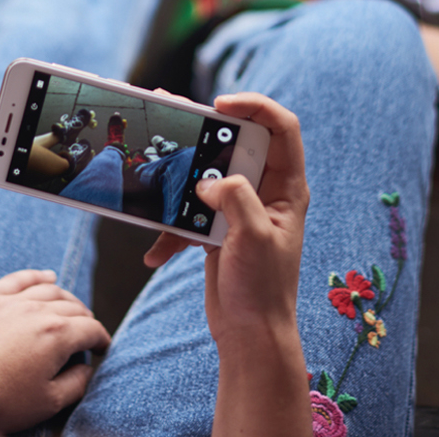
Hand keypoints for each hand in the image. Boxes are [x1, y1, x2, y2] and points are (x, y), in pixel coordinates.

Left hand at [0, 270, 109, 434]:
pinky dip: (36, 275)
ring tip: (72, 309)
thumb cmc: (0, 400)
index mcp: (59, 334)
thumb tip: (88, 368)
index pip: (92, 329)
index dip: (102, 340)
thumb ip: (77, 383)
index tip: (102, 349)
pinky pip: (18, 279)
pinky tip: (47, 277)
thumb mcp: (48, 402)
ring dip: (67, 299)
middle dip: (86, 321)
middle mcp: (39, 309)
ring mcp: (12, 301)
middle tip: (86, 335)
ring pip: (50, 290)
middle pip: (74, 307)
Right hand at [143, 92, 308, 343]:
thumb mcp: (253, 237)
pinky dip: (170, 230)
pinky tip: (155, 252)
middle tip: (172, 109)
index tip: (220, 104)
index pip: (282, 129)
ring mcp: (239, 208)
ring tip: (152, 159)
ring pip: (206, 174)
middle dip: (204, 129)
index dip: (255, 106)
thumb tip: (209, 181)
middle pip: (236, 143)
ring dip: (179, 175)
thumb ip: (235, 198)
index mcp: (287, 188)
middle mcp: (266, 192)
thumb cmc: (263, 289)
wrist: (249, 334)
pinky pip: (189, 213)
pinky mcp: (217, 227)